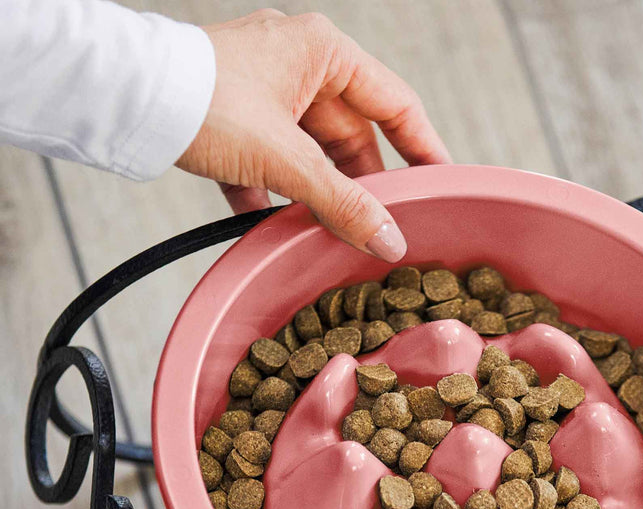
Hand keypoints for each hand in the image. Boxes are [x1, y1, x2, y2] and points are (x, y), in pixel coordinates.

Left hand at [177, 8, 449, 259]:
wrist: (120, 97)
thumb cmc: (205, 102)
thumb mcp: (287, 160)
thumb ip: (345, 203)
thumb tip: (391, 241)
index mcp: (324, 52)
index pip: (396, 104)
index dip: (423, 150)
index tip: (441, 188)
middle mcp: (298, 64)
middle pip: (353, 137)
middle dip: (363, 188)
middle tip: (380, 231)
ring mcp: (265, 90)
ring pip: (312, 154)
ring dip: (318, 196)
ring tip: (328, 236)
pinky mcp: (234, 117)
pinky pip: (272, 163)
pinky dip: (274, 195)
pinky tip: (272, 226)